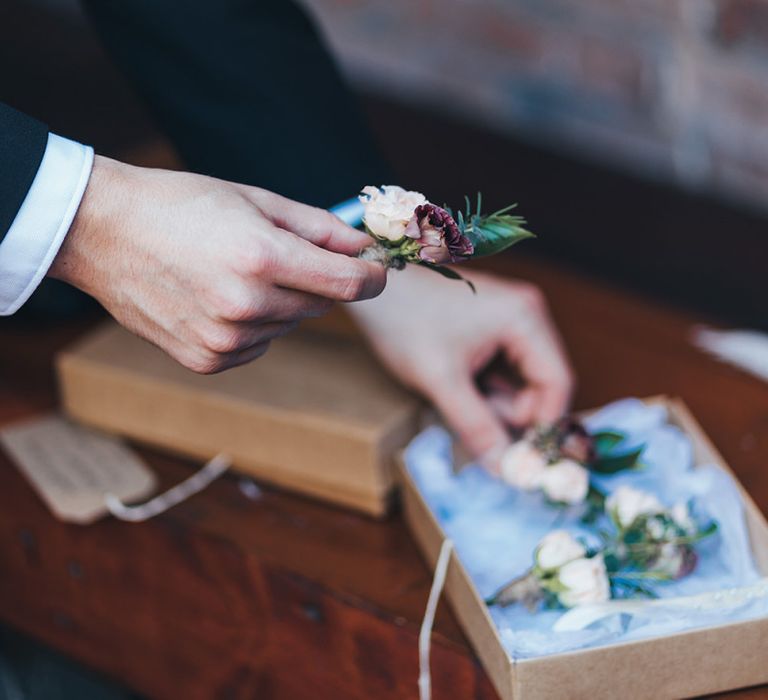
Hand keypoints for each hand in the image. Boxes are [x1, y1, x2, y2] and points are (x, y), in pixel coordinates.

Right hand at [49, 156, 385, 372]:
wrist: (104, 232)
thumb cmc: (181, 204)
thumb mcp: (256, 200)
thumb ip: (318, 228)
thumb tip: (364, 249)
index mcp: (261, 257)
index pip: (348, 284)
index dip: (372, 277)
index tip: (376, 271)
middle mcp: (245, 304)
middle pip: (321, 304)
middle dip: (316, 280)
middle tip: (280, 254)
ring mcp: (224, 339)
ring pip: (289, 324)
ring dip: (281, 302)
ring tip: (236, 272)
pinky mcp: (207, 360)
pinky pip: (259, 345)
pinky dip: (253, 325)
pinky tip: (218, 298)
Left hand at [349, 265, 573, 468]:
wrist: (371, 289)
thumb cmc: (403, 323)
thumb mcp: (441, 381)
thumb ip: (477, 427)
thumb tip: (507, 471)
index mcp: (525, 318)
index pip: (558, 383)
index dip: (543, 425)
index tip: (520, 458)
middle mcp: (527, 314)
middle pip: (542, 384)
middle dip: (512, 412)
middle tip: (475, 423)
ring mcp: (511, 318)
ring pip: (521, 382)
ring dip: (495, 402)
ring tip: (455, 395)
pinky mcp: (493, 327)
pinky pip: (504, 371)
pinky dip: (485, 389)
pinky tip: (455, 385)